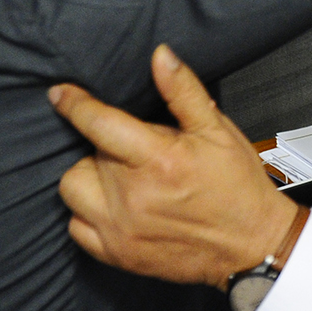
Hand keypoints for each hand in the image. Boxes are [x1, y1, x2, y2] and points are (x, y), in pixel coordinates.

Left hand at [51, 44, 300, 288]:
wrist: (251, 246)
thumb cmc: (237, 185)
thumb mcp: (218, 130)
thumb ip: (183, 91)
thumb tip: (160, 55)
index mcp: (159, 160)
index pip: (99, 123)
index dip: (75, 104)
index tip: (60, 93)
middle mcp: (133, 198)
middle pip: (86, 155)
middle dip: (105, 146)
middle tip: (136, 151)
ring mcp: (121, 230)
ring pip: (73, 189)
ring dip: (91, 177)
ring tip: (121, 177)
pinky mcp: (117, 255)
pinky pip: (76, 226)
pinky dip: (88, 211)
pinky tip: (116, 205)